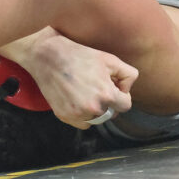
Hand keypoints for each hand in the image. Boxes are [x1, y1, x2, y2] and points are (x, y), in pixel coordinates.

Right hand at [15, 32, 136, 128]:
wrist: (49, 57)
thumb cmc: (80, 56)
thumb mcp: (110, 59)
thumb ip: (128, 75)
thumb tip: (127, 89)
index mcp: (106, 95)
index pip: (125, 106)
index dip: (122, 95)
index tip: (114, 87)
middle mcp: (93, 109)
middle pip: (111, 113)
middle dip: (109, 102)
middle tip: (98, 86)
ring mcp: (78, 114)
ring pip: (97, 119)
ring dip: (96, 109)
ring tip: (86, 91)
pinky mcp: (65, 117)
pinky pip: (83, 123)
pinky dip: (83, 114)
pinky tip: (77, 98)